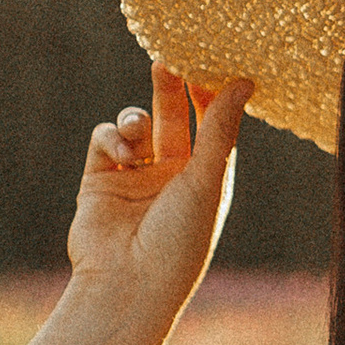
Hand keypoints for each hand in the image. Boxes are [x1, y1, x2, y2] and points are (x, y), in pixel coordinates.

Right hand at [66, 64, 251, 313]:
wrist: (126, 284)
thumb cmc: (178, 240)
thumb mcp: (206, 181)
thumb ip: (220, 129)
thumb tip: (245, 81)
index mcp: (204, 178)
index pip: (210, 124)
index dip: (208, 93)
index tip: (207, 63)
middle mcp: (170, 176)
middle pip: (172, 116)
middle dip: (170, 88)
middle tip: (167, 60)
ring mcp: (134, 177)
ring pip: (135, 124)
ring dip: (135, 118)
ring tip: (137, 131)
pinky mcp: (100, 180)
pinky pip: (105, 139)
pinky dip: (112, 136)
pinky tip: (121, 153)